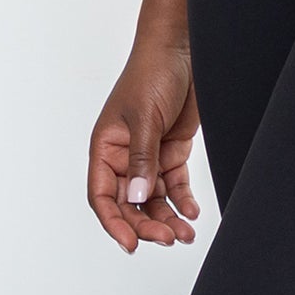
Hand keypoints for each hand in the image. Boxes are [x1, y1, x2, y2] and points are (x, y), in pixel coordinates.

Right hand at [88, 39, 201, 254]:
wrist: (182, 50)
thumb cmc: (152, 74)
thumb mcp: (144, 118)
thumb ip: (142, 159)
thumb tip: (136, 199)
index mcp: (105, 148)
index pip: (102, 196)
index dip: (114, 222)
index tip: (131, 244)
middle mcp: (124, 157)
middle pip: (130, 203)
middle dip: (147, 224)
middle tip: (168, 238)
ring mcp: (149, 156)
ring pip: (153, 199)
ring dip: (167, 218)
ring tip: (185, 234)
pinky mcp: (172, 152)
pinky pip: (174, 185)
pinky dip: (182, 200)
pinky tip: (191, 213)